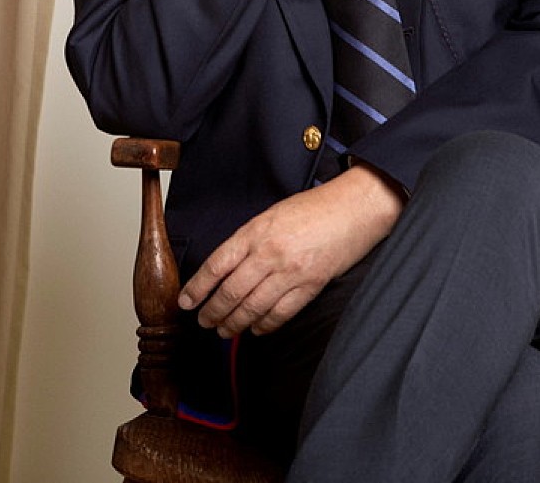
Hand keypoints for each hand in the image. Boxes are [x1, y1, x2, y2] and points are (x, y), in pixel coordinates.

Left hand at [178, 164, 403, 337]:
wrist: (353, 209)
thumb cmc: (314, 208)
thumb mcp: (272, 214)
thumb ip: (250, 239)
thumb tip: (227, 267)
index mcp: (256, 231)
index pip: (217, 265)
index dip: (198, 287)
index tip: (186, 302)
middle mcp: (270, 253)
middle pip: (231, 292)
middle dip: (213, 312)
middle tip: (204, 322)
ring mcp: (290, 272)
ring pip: (253, 307)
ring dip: (234, 324)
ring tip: (224, 331)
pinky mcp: (310, 286)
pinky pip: (280, 313)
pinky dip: (264, 326)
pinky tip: (255, 330)